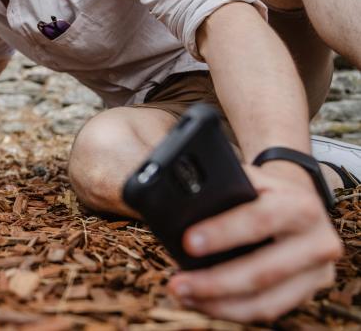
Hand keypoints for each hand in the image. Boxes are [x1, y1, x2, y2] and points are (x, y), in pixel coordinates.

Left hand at [168, 164, 342, 321]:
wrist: (299, 204)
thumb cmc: (260, 191)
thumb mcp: (246, 179)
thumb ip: (219, 190)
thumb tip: (173, 207)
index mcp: (302, 205)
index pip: (261, 219)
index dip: (224, 232)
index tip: (187, 242)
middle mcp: (318, 241)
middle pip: (264, 271)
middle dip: (215, 281)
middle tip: (176, 283)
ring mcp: (317, 273)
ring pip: (265, 301)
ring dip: (217, 303)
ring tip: (181, 294)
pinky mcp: (307, 294)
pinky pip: (266, 311)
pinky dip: (229, 310)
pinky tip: (201, 302)